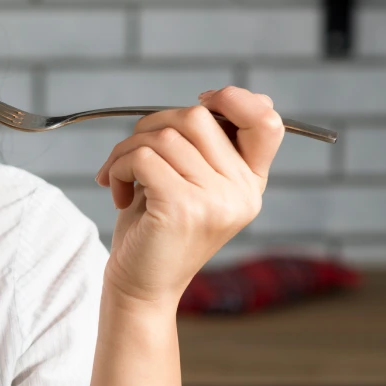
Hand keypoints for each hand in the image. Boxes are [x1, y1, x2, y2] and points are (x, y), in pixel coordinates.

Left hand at [94, 86, 284, 308]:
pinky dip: (118, 167)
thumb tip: (208, 100)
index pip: (267, 122)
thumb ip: (204, 146)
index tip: (200, 101)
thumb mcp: (189, 182)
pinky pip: (143, 157)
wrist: (141, 287)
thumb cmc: (157, 228)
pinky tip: (119, 193)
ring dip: (125, 150)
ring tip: (118, 177)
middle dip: (150, 125)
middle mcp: (242, 192)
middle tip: (130, 155)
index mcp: (249, 182)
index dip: (235, 99)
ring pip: (163, 135)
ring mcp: (216, 201)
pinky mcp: (184, 208)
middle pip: (198, 117)